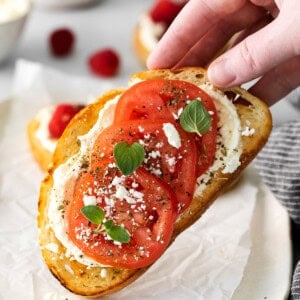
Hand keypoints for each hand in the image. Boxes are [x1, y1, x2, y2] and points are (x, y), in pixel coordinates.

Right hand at [147, 0, 299, 105]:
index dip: (176, 38)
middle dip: (199, 60)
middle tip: (178, 86)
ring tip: (210, 102)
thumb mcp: (297, 28)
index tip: (156, 64)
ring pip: (250, 50)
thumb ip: (256, 54)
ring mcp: (289, 19)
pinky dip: (267, 85)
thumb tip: (219, 77)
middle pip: (222, 31)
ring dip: (232, 79)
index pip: (203, 9)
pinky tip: (251, 104)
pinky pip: (279, 64)